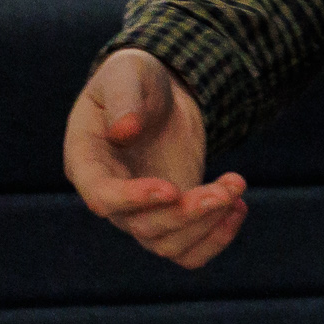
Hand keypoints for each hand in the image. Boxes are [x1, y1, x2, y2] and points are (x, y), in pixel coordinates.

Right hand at [64, 47, 246, 268]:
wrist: (159, 94)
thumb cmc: (133, 79)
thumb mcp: (126, 74)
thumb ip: (124, 98)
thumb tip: (124, 130)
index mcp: (86, 161)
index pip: (102, 196)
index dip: (132, 200)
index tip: (171, 190)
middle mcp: (110, 196)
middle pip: (143, 227)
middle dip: (188, 213)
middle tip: (227, 187)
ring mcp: (140, 212)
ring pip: (168, 245)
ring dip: (207, 225)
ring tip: (236, 189)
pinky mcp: (170, 217)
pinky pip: (188, 250)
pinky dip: (216, 238)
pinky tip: (238, 207)